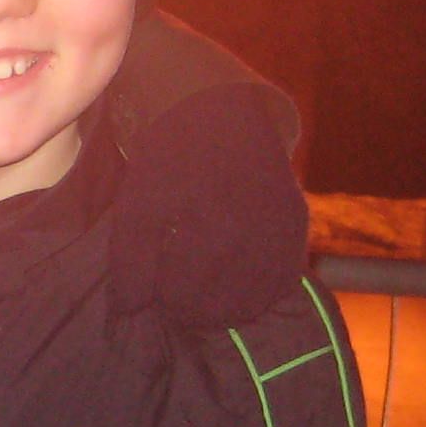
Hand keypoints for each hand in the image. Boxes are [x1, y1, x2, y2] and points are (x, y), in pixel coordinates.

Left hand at [108, 78, 308, 326]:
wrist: (220, 116)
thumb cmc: (170, 165)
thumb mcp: (137, 204)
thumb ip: (131, 259)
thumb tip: (129, 309)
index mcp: (203, 227)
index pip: (181, 296)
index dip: (165, 301)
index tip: (158, 292)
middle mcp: (248, 233)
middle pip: (219, 306)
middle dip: (194, 310)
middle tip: (180, 300)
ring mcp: (278, 230)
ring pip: (254, 301)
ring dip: (228, 310)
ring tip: (206, 298)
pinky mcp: (296, 226)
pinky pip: (283, 280)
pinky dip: (262, 292)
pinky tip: (240, 285)